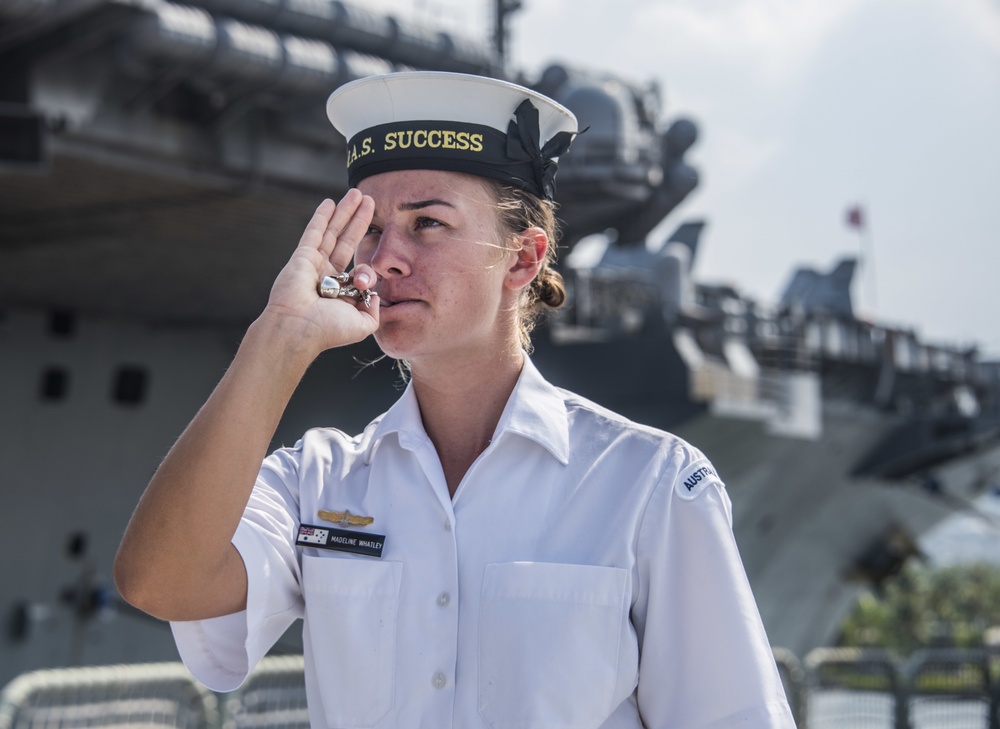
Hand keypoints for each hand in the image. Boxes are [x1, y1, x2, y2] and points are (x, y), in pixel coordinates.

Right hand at [262, 190, 378, 354]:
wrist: (298, 329)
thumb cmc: (327, 330)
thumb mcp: (363, 324)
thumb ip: (374, 310)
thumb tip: (376, 294)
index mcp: (340, 292)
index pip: (358, 270)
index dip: (367, 271)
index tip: (363, 283)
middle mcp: (327, 276)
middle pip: (346, 241)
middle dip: (359, 221)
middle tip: (371, 201)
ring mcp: (314, 263)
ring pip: (332, 232)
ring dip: (345, 212)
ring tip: (357, 193)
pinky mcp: (302, 256)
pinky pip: (314, 232)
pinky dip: (322, 216)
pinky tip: (330, 202)